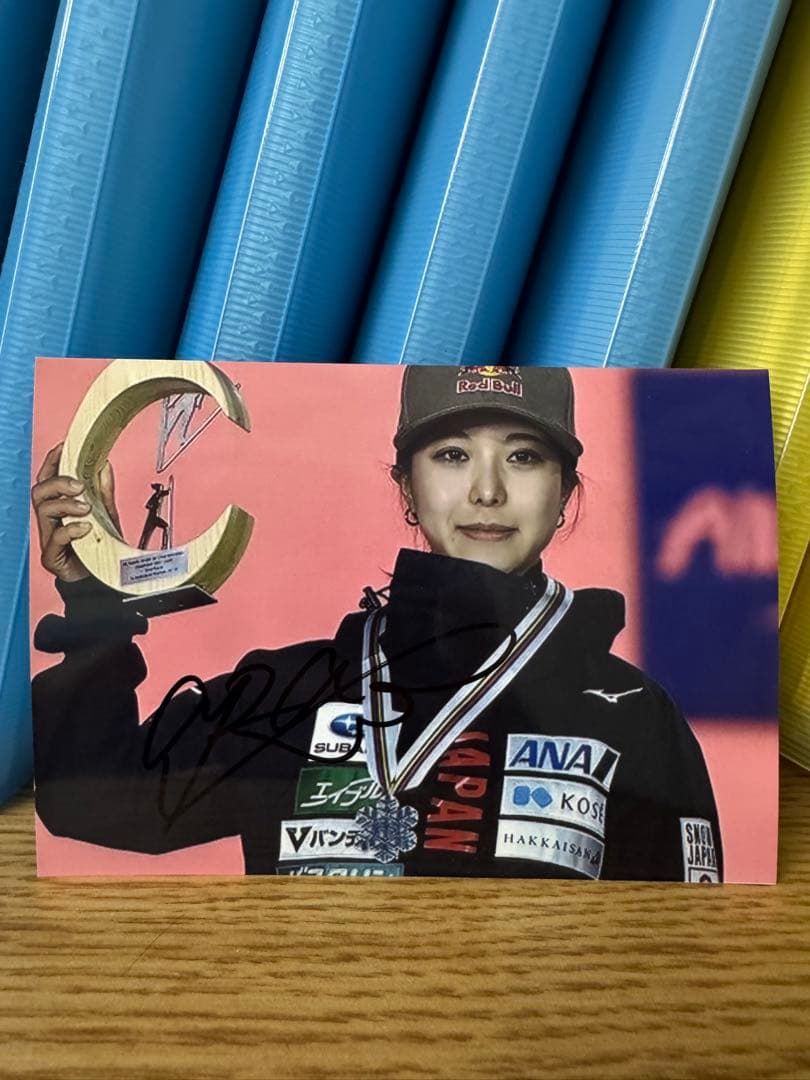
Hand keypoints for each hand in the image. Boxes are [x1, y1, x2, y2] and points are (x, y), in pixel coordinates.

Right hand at [31, 444, 121, 582]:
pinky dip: (70, 529)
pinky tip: (85, 528)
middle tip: (79, 485)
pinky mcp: (52, 556)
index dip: (53, 461)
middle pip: (39, 491)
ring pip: (43, 510)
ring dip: (65, 504)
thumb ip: (103, 492)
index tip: (64, 448)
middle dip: (58, 482)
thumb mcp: (106, 514)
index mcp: (59, 506)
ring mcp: (48, 537)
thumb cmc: (98, 545)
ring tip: (86, 508)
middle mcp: (50, 519)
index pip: (48, 478)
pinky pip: (54, 538)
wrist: (102, 578)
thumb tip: (104, 465)